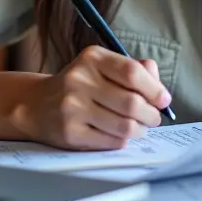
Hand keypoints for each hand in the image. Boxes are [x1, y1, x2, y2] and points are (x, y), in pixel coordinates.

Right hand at [13, 46, 172, 150]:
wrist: (37, 104)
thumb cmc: (80, 86)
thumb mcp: (102, 67)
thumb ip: (133, 70)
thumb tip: (159, 85)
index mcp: (92, 58)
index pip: (132, 72)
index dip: (154, 89)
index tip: (164, 100)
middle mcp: (79, 80)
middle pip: (131, 103)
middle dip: (151, 115)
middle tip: (153, 118)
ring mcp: (72, 108)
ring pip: (125, 126)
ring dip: (140, 130)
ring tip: (139, 127)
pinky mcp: (70, 133)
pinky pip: (112, 142)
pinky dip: (123, 140)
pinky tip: (120, 134)